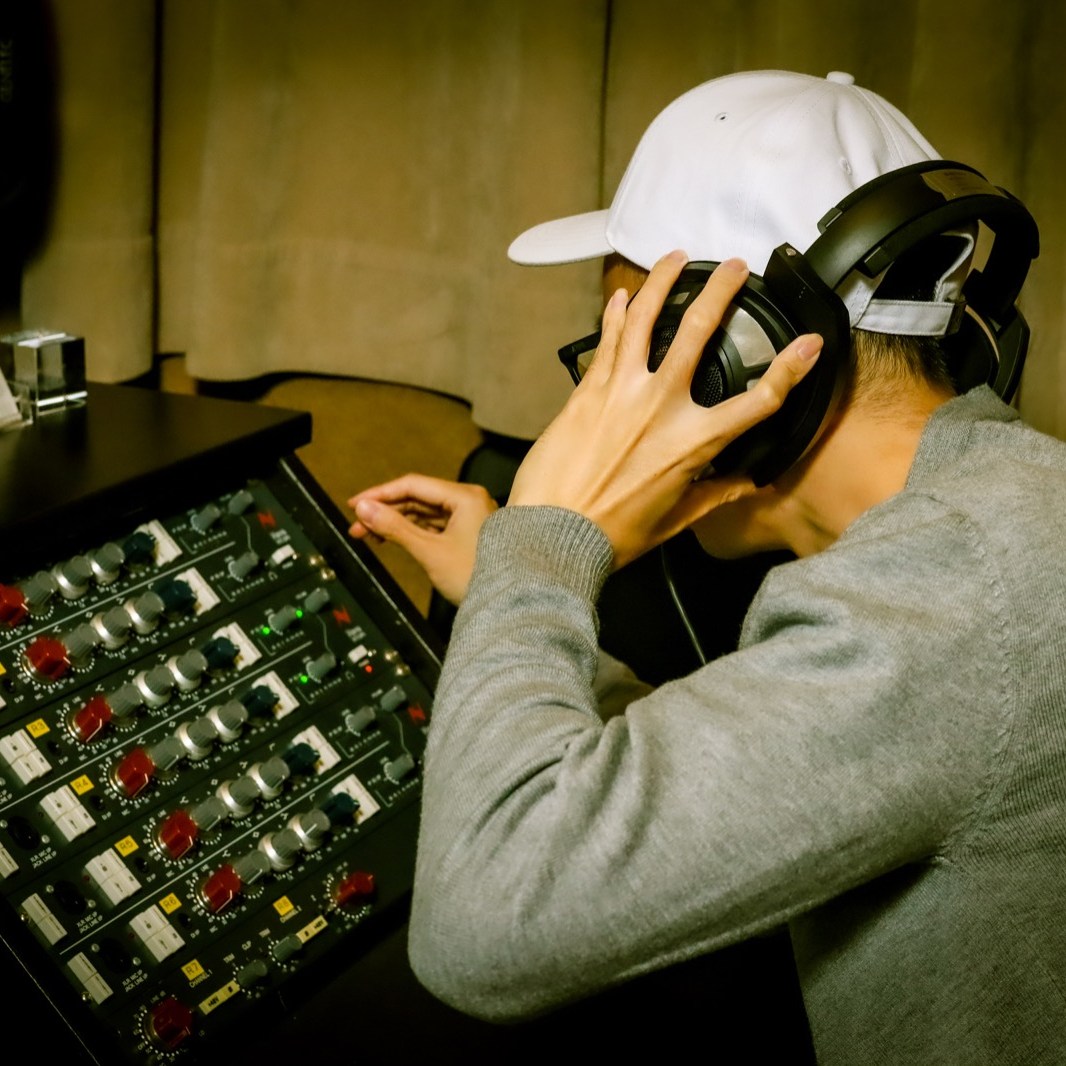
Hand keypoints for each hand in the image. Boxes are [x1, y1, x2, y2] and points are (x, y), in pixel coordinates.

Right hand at [348, 474, 497, 604]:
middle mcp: (468, 501)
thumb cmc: (476, 576)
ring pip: (423, 513)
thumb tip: (364, 509)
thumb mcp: (430, 552)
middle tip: (356, 525)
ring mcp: (469, 517)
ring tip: (368, 535)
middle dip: (385, 511)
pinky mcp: (467, 534)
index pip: (413, 485)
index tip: (354, 504)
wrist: (509, 605)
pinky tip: (391, 539)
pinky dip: (411, 531)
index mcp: (464, 497)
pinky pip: (433, 526)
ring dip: (395, 522)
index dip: (380, 494)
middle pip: (417, 498)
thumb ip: (395, 528)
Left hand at [508, 252, 821, 568]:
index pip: (758, 400)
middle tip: (734, 267)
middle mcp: (661, 405)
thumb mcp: (677, 519)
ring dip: (662, 281)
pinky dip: (614, 313)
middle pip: (698, 330)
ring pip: (643, 317)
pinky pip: (606, 340)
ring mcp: (621, 391)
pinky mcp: (588, 390)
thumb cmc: (614, 535)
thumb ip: (716, 493)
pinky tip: (620, 296)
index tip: (810, 343)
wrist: (554, 535)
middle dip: (722, 290)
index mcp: (695, 442)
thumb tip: (747, 482)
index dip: (792, 369)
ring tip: (675, 257)